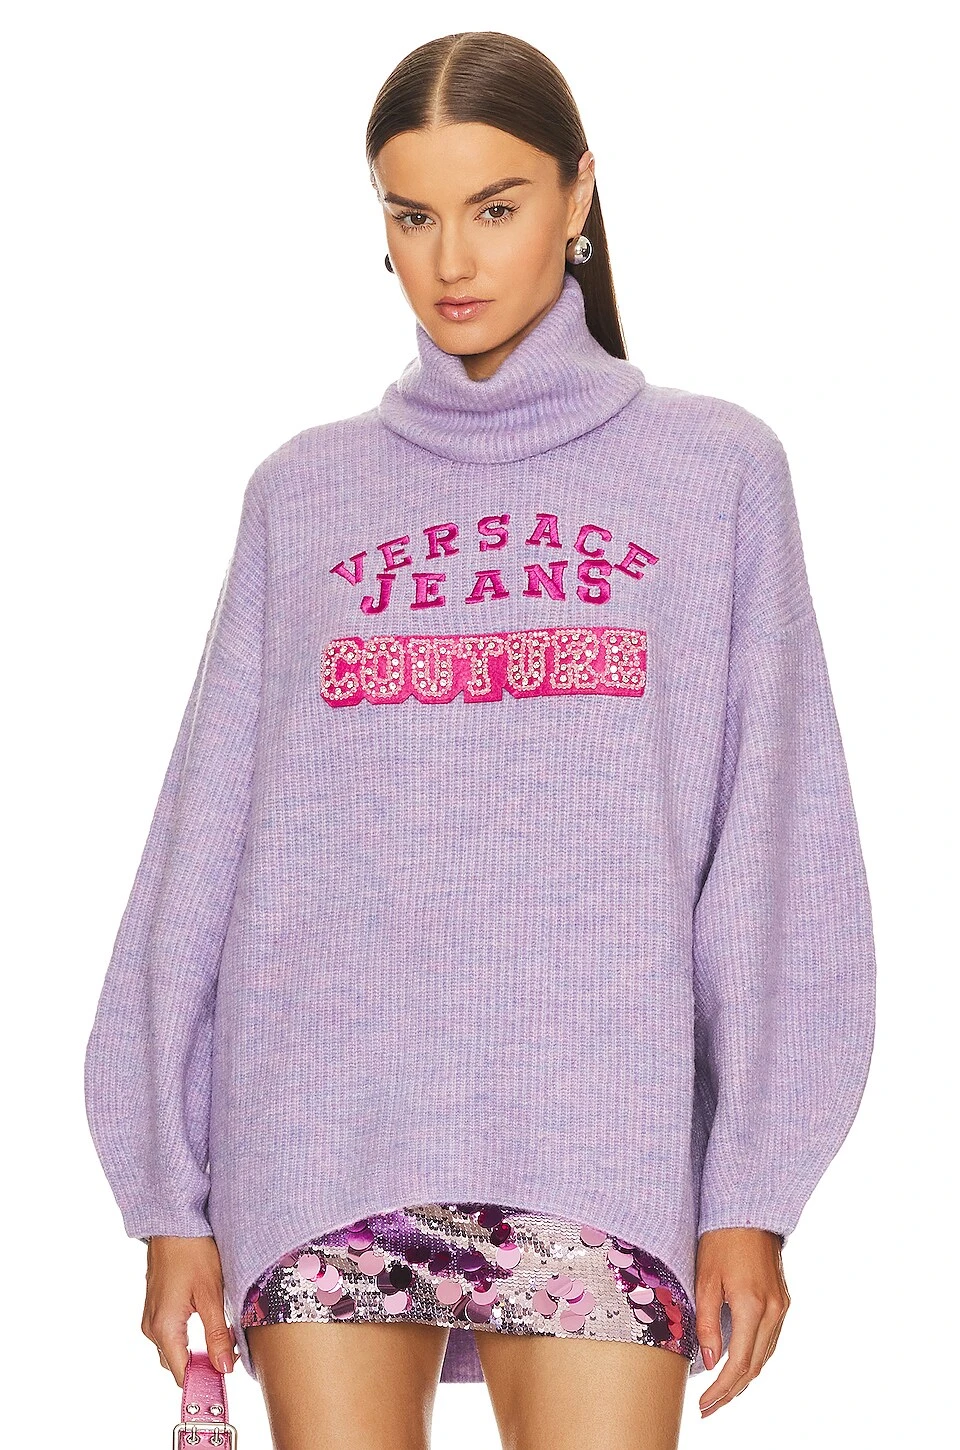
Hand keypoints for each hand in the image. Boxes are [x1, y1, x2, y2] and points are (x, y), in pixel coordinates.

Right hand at [141, 1235, 239, 1386]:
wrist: (174, 1221)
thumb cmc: (192, 1251)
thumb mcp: (212, 1294)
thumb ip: (216, 1335)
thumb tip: (223, 1368)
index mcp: (164, 1328)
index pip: (180, 1373)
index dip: (202, 1381)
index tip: (224, 1381)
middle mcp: (151, 1327)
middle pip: (176, 1363)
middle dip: (202, 1365)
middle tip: (230, 1354)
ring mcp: (151, 1316)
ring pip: (174, 1348)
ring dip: (196, 1349)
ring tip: (223, 1337)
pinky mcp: (156, 1306)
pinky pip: (170, 1333)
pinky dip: (188, 1336)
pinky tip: (209, 1322)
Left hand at [694, 1227, 789, 1416]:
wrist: (748, 1211)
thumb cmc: (721, 1239)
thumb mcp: (705, 1279)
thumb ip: (708, 1323)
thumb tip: (711, 1362)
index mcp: (752, 1305)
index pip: (738, 1363)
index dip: (721, 1390)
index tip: (704, 1405)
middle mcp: (773, 1311)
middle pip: (754, 1366)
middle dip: (731, 1392)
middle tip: (709, 1408)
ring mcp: (782, 1307)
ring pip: (764, 1356)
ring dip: (743, 1378)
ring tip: (719, 1394)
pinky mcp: (783, 1301)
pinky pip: (770, 1340)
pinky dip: (754, 1357)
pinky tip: (738, 1365)